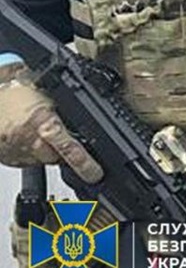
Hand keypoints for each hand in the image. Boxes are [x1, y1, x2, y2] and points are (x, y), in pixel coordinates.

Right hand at [0, 62, 102, 182]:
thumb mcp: (53, 97)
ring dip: (49, 153)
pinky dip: (35, 154)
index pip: (66, 146)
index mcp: (41, 121)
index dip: (83, 162)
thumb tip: (95, 125)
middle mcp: (26, 138)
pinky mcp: (7, 158)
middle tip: (70, 144)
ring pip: (43, 161)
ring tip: (46, 135)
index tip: (95, 174)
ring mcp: (15, 150)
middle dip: (66, 155)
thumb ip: (70, 113)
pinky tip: (33, 140)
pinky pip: (29, 162)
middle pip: (56, 159)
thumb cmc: (23, 93)